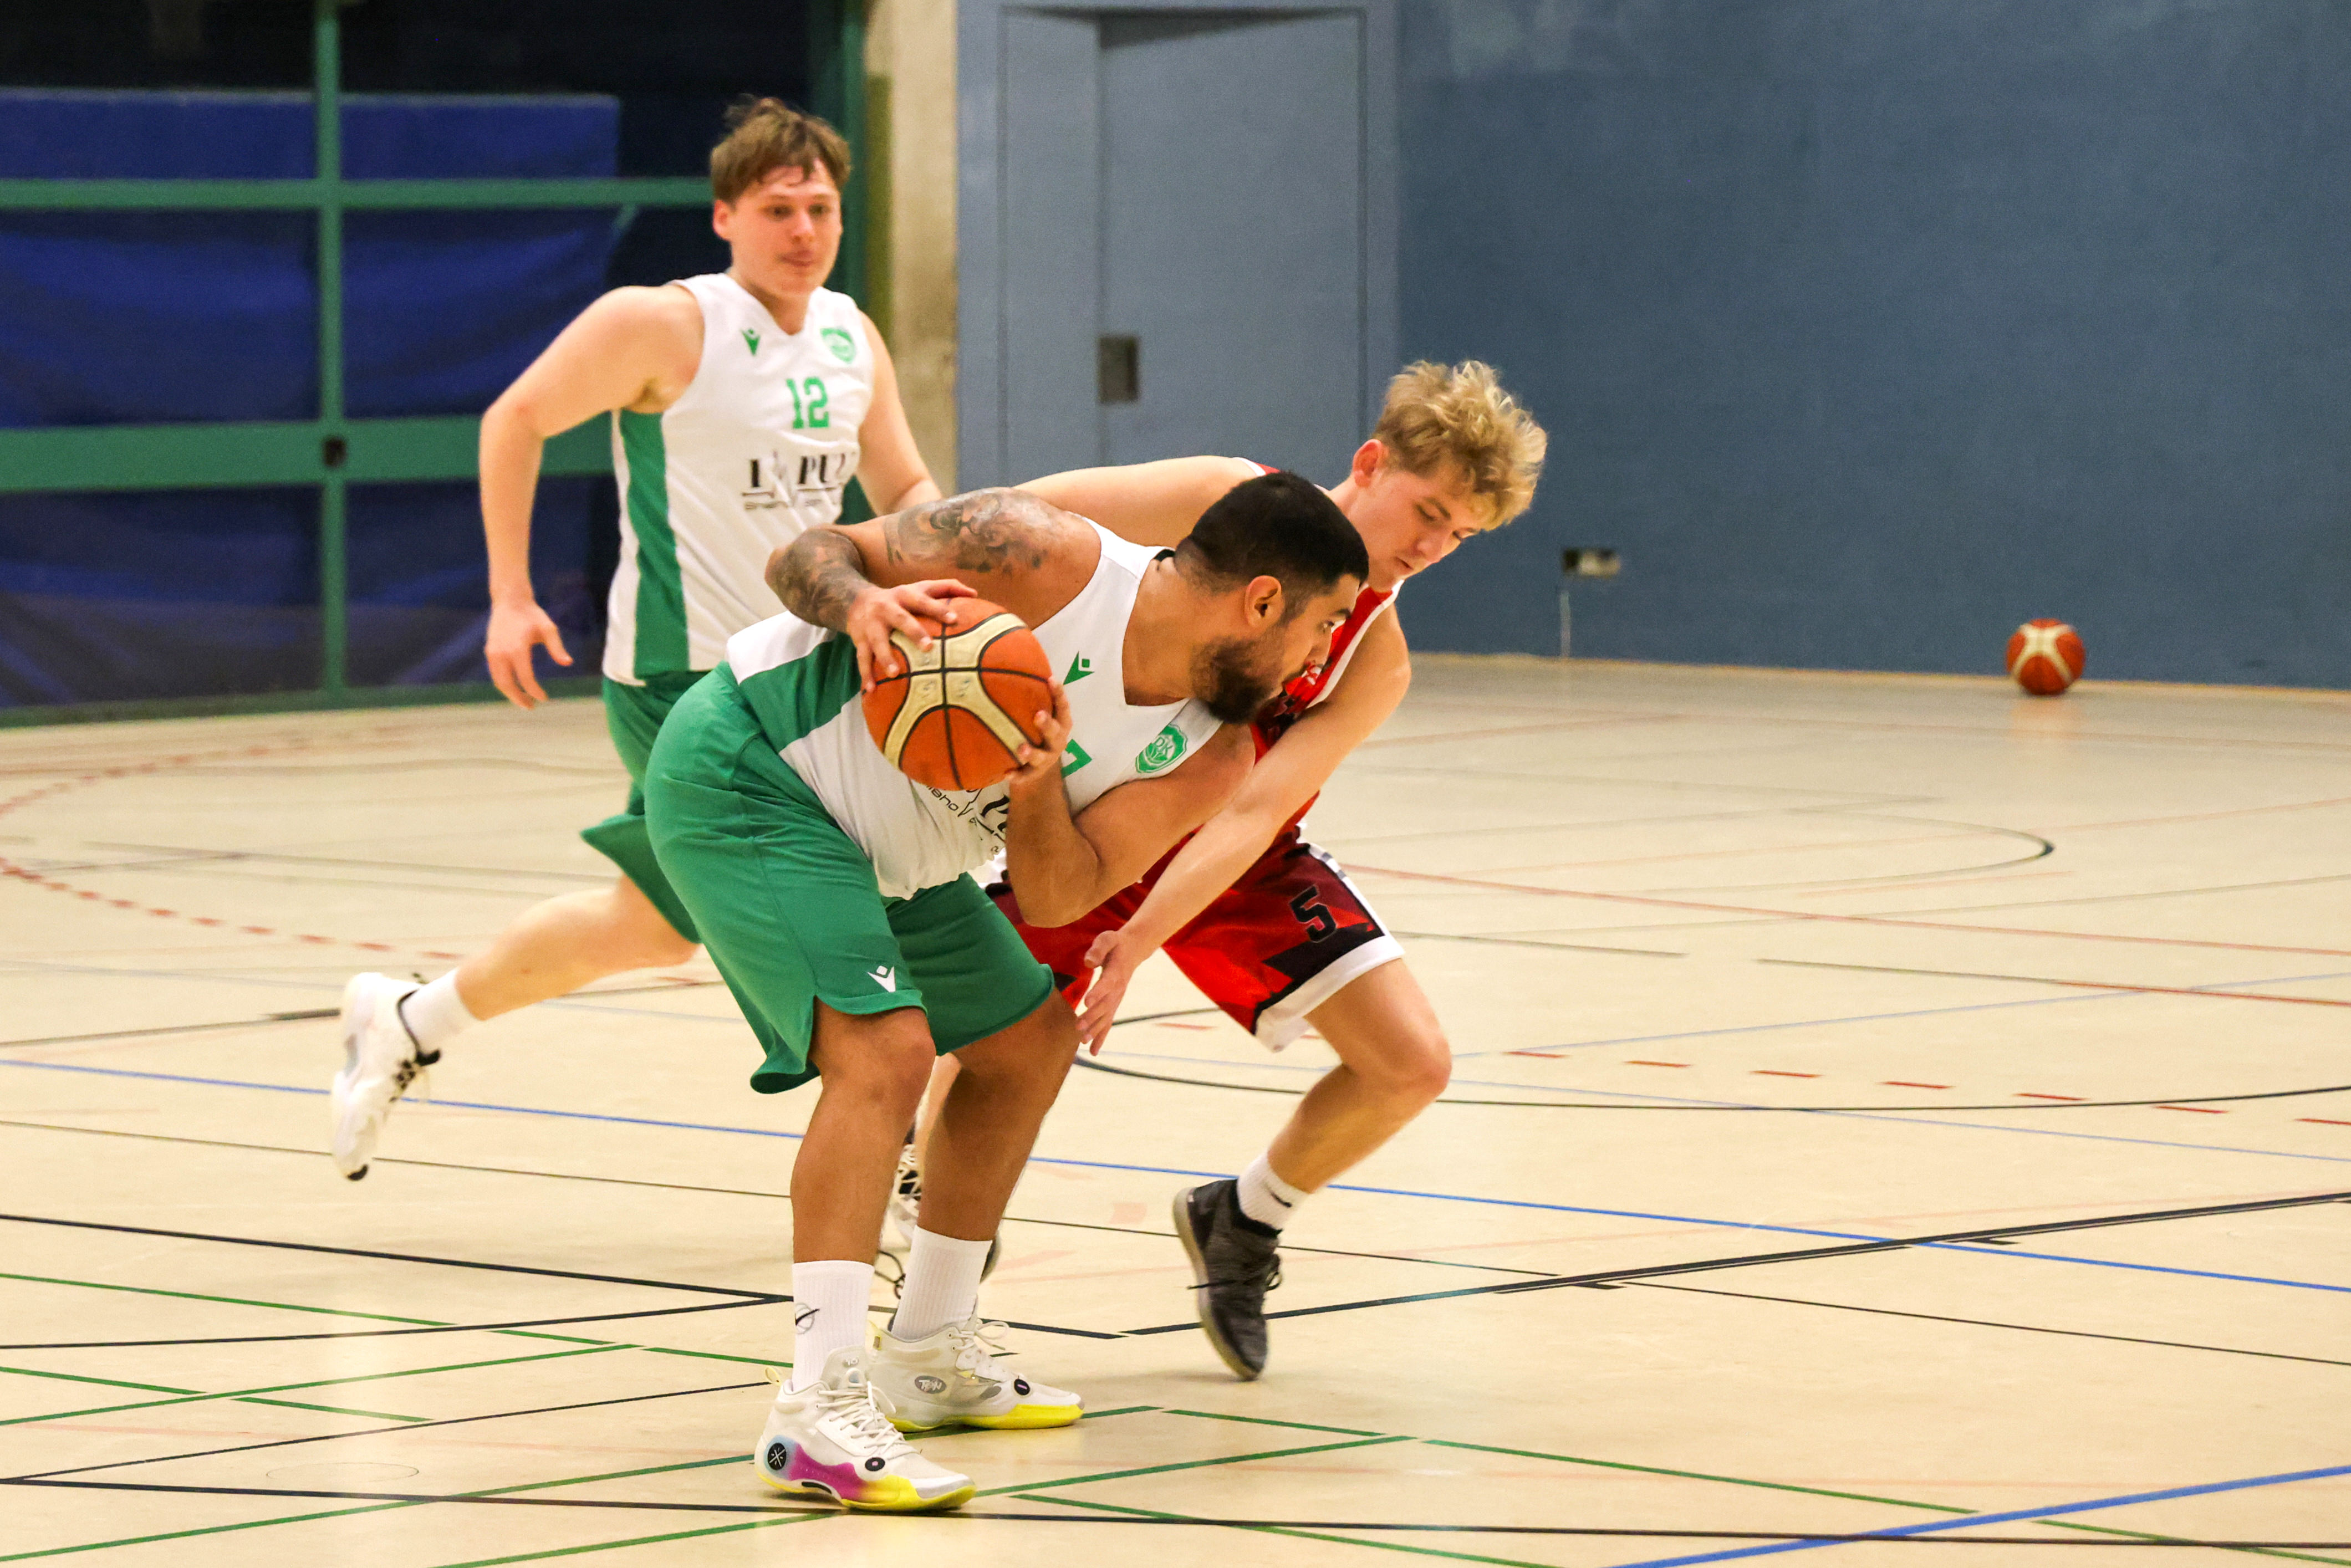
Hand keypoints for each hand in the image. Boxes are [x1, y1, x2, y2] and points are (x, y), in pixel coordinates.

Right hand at [484, 600, 572, 708]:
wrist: (510, 601)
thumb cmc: (532, 615)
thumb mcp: (548, 629)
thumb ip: (557, 647)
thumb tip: (567, 663)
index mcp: (517, 649)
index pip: (525, 678)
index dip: (535, 691)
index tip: (544, 698)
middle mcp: (501, 653)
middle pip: (507, 684)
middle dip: (518, 698)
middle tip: (531, 707)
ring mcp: (493, 652)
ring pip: (498, 681)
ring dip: (509, 693)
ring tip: (523, 701)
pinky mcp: (489, 651)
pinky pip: (495, 673)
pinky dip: (504, 683)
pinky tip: (515, 688)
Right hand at [843, 579, 976, 689]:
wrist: (856, 600)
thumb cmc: (900, 598)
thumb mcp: (920, 588)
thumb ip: (947, 588)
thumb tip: (975, 593)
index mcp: (905, 595)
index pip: (923, 601)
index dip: (938, 609)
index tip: (954, 620)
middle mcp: (887, 608)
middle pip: (900, 619)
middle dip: (913, 632)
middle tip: (928, 647)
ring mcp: (871, 625)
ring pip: (877, 641)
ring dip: (885, 657)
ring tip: (895, 674)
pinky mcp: (859, 639)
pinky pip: (862, 658)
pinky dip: (866, 674)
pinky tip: (871, 690)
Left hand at [1004, 677, 1073, 792]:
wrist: (1038, 769)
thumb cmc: (1037, 732)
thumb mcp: (1039, 713)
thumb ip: (1032, 697)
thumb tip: (1012, 662)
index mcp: (1061, 724)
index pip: (1062, 707)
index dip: (1059, 694)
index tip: (1051, 679)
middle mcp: (1057, 741)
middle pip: (1056, 732)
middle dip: (1048, 724)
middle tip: (1038, 715)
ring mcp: (1047, 759)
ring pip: (1042, 756)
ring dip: (1032, 752)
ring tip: (1021, 749)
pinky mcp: (1034, 774)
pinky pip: (1026, 776)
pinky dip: (1017, 775)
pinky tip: (1006, 773)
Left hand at [1075, 924, 1152, 1052]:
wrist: (1133, 950)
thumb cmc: (1115, 943)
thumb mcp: (1108, 938)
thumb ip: (1098, 949)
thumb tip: (1088, 961)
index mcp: (1116, 971)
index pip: (1106, 984)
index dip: (1097, 993)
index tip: (1086, 1002)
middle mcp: (1118, 989)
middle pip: (1105, 1005)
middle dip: (1092, 1017)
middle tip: (1078, 1027)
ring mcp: (1117, 999)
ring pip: (1106, 1017)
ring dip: (1095, 1030)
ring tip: (1082, 1041)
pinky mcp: (1114, 1004)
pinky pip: (1108, 1023)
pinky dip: (1101, 1037)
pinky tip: (1093, 1051)